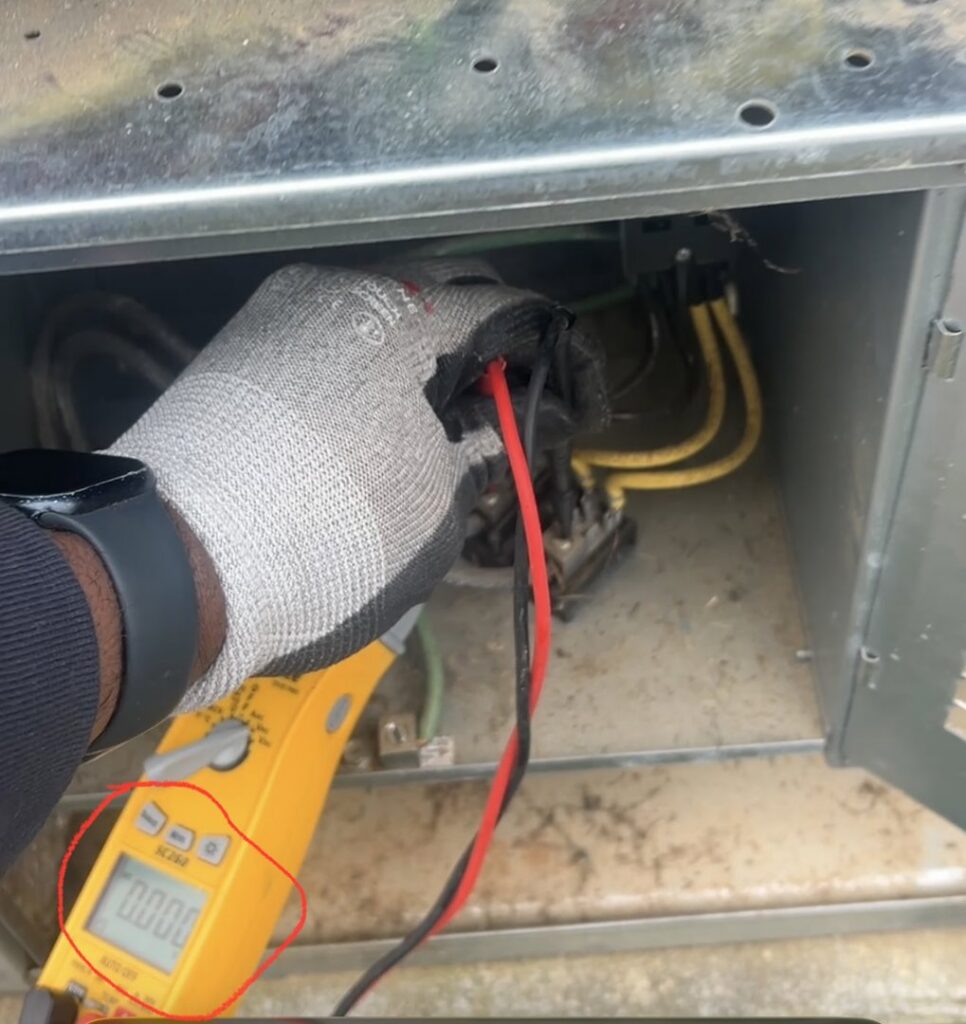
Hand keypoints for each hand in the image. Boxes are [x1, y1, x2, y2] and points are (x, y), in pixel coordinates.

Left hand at [110, 262, 605, 708]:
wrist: (181, 564)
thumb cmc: (331, 532)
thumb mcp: (434, 503)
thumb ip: (477, 451)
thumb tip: (488, 432)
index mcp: (403, 315)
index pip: (508, 310)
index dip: (551, 355)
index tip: (569, 398)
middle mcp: (338, 290)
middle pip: (441, 304)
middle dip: (485, 358)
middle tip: (503, 418)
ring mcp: (280, 313)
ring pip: (380, 322)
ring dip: (423, 365)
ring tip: (439, 429)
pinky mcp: (242, 348)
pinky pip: (330, 343)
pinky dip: (369, 374)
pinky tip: (376, 425)